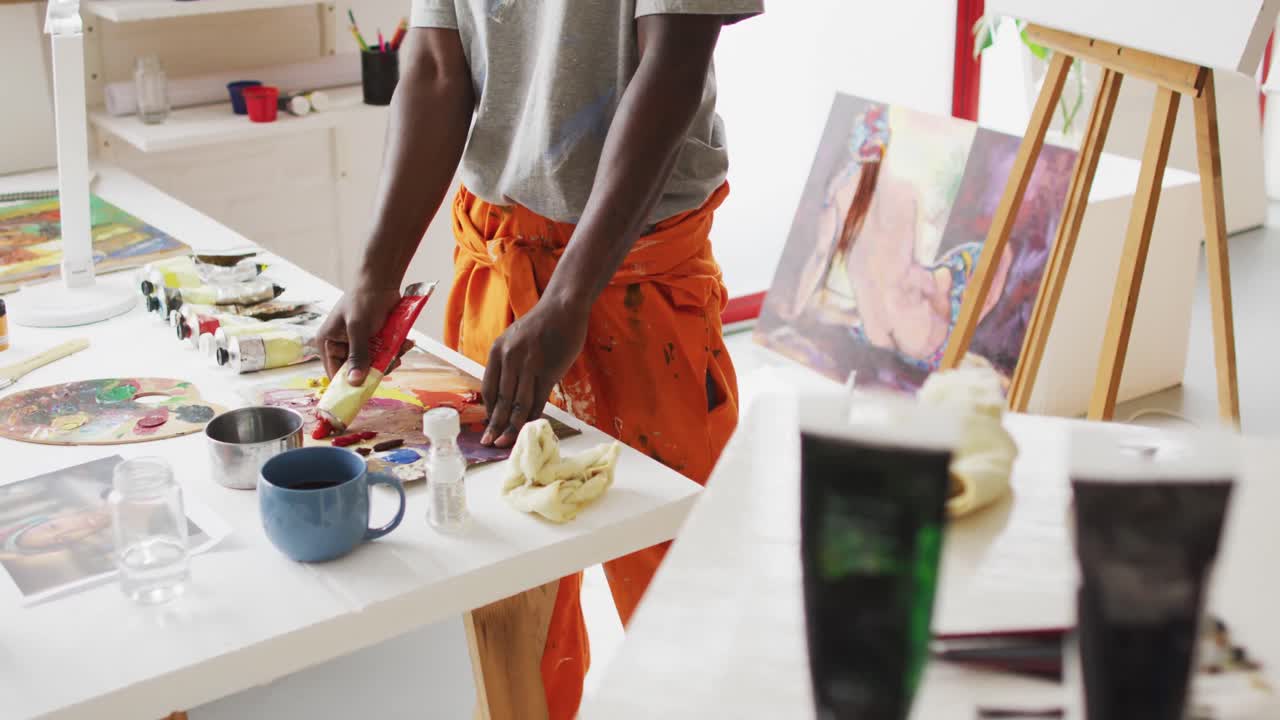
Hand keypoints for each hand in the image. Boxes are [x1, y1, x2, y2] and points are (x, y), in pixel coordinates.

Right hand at [316, 284, 413, 384]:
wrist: (381, 281)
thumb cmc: (363, 299)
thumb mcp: (358, 328)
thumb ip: (357, 354)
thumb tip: (355, 381)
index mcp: (328, 344)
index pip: (335, 374)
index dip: (349, 385)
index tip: (367, 390)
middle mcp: (341, 347)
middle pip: (358, 371)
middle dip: (377, 368)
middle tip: (393, 361)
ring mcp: (359, 344)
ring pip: (375, 364)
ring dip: (390, 358)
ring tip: (402, 346)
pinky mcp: (374, 341)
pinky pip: (384, 354)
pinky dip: (396, 350)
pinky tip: (406, 342)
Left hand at [482, 297, 589, 446]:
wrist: (563, 309)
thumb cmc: (540, 325)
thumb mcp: (514, 340)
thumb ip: (508, 364)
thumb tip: (506, 393)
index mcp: (497, 351)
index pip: (489, 388)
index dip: (489, 410)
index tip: (489, 425)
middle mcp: (510, 359)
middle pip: (502, 400)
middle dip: (495, 425)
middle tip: (488, 443)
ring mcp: (529, 366)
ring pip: (519, 404)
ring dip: (512, 427)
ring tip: (505, 443)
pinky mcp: (548, 371)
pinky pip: (538, 400)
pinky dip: (533, 416)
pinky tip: (529, 427)